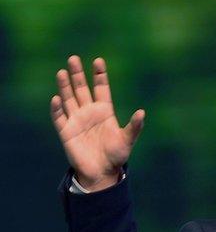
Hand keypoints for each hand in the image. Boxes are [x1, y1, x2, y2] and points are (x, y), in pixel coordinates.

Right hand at [51, 55, 144, 190]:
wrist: (102, 172)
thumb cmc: (117, 155)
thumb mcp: (128, 140)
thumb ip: (134, 126)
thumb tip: (142, 112)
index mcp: (105, 111)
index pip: (101, 88)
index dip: (99, 75)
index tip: (98, 61)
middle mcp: (89, 112)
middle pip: (82, 89)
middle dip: (78, 74)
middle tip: (73, 58)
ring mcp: (77, 120)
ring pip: (69, 99)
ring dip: (65, 86)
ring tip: (62, 72)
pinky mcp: (66, 132)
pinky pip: (59, 117)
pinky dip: (57, 108)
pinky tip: (57, 98)